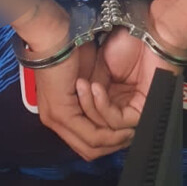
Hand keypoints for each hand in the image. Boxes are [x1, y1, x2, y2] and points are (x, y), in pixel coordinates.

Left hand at [33, 42, 134, 160]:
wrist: (56, 35)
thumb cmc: (72, 49)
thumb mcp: (88, 78)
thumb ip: (96, 96)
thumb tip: (114, 107)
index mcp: (59, 114)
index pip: (84, 142)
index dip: (107, 140)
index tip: (126, 131)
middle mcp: (55, 121)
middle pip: (88, 150)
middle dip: (112, 144)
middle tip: (131, 134)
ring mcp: (56, 119)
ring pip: (90, 146)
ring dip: (112, 140)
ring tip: (129, 129)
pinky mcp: (62, 113)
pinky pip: (90, 134)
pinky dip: (107, 132)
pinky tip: (122, 125)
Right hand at [77, 28, 178, 129]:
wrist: (144, 32)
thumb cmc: (125, 44)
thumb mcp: (97, 69)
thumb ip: (88, 90)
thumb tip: (72, 111)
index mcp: (109, 101)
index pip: (90, 122)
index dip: (76, 116)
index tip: (63, 98)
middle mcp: (121, 109)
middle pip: (96, 130)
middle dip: (80, 116)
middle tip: (71, 93)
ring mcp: (131, 112)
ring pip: (105, 128)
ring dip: (89, 107)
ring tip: (82, 86)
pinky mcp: (142, 110)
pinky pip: (117, 120)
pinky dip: (103, 106)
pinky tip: (96, 88)